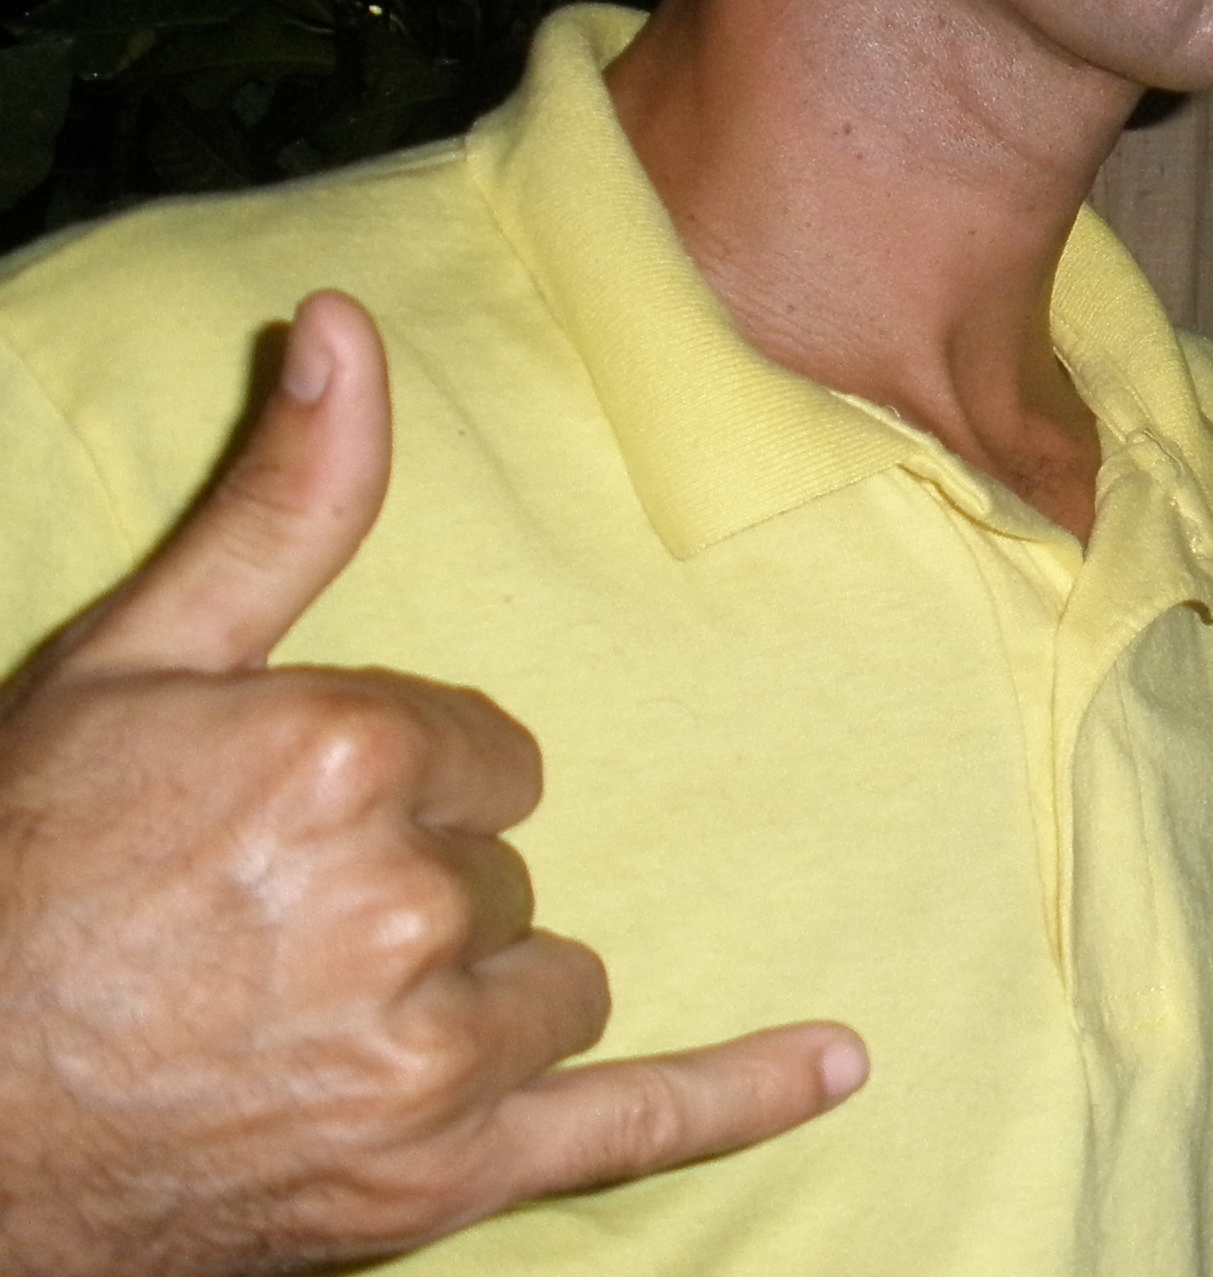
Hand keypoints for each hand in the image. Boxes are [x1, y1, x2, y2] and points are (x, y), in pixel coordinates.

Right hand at [0, 293, 866, 1276]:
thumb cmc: (19, 876)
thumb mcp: (134, 664)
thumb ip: (283, 505)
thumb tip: (345, 325)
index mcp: (351, 755)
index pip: (488, 750)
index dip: (398, 785)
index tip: (294, 827)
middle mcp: (405, 904)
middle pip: (509, 868)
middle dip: (420, 890)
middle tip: (269, 933)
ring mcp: (428, 1058)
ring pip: (556, 981)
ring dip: (478, 993)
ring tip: (321, 1018)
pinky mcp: (439, 1178)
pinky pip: (632, 1127)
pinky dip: (739, 1095)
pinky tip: (838, 1061)